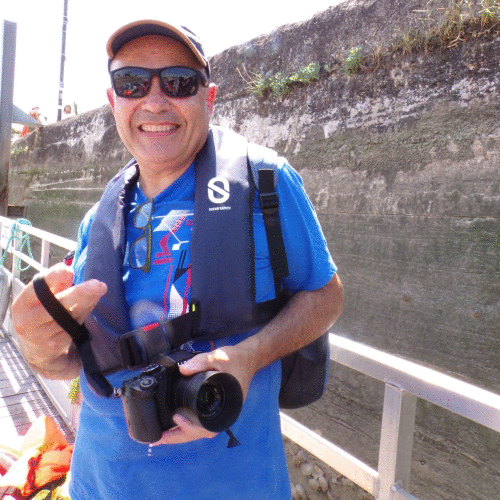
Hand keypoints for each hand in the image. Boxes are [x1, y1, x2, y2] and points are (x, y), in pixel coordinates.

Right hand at [11, 262, 106, 378]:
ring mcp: (40, 337)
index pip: (36, 290)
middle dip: (80, 294)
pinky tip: (91, 305)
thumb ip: (55, 284)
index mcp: (22, 305)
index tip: (69, 271)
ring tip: (100, 289)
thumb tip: (67, 270)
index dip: (52, 279)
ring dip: (87, 302)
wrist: (38, 352)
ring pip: (69, 317)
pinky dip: (84, 315)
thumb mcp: (43, 299)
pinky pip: (73, 328)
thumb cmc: (43, 317)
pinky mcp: (54, 347)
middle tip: (99, 285)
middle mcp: (27, 322)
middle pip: (55, 305)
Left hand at [151, 345, 257, 445]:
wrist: (249, 358)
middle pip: (201, 433)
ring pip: (201, 430)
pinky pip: (203, 423)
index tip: (176, 418)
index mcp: (227, 406)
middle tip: (159, 439)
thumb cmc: (237, 360)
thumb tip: (182, 369)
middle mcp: (224, 413)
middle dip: (179, 437)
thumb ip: (200, 362)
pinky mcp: (217, 408)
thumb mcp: (219, 357)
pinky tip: (177, 423)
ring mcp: (221, 412)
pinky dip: (190, 426)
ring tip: (163, 436)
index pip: (208, 426)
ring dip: (183, 434)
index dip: (191, 427)